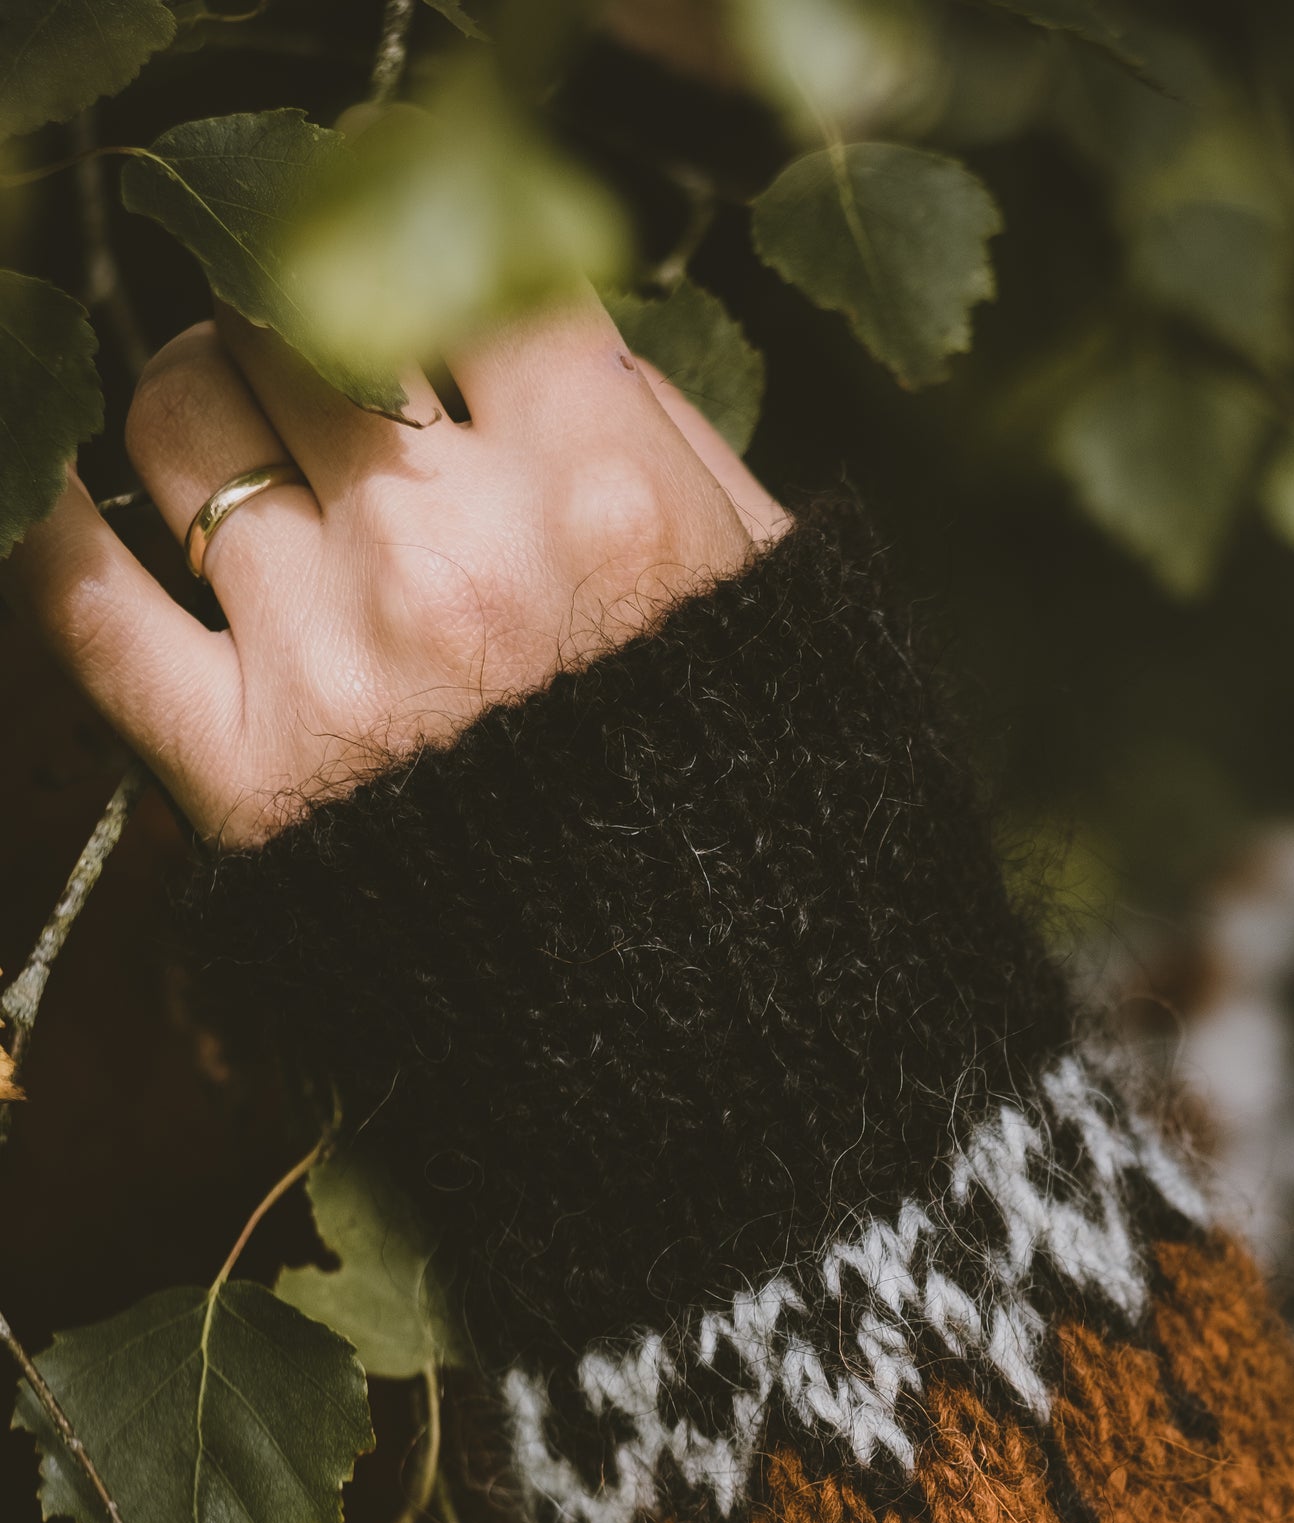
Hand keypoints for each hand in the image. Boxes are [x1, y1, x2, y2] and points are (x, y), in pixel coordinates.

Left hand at [6, 288, 786, 845]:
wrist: (707, 1032)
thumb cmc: (753, 811)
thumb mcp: (773, 603)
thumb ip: (665, 442)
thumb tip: (533, 339)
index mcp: (611, 505)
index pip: (476, 276)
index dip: (447, 272)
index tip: (432, 313)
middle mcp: (462, 563)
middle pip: (298, 318)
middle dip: (302, 326)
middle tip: (313, 373)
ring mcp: (340, 665)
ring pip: (178, 417)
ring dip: (193, 403)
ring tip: (228, 443)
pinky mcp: (244, 776)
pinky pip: (85, 594)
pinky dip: (73, 534)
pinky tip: (101, 516)